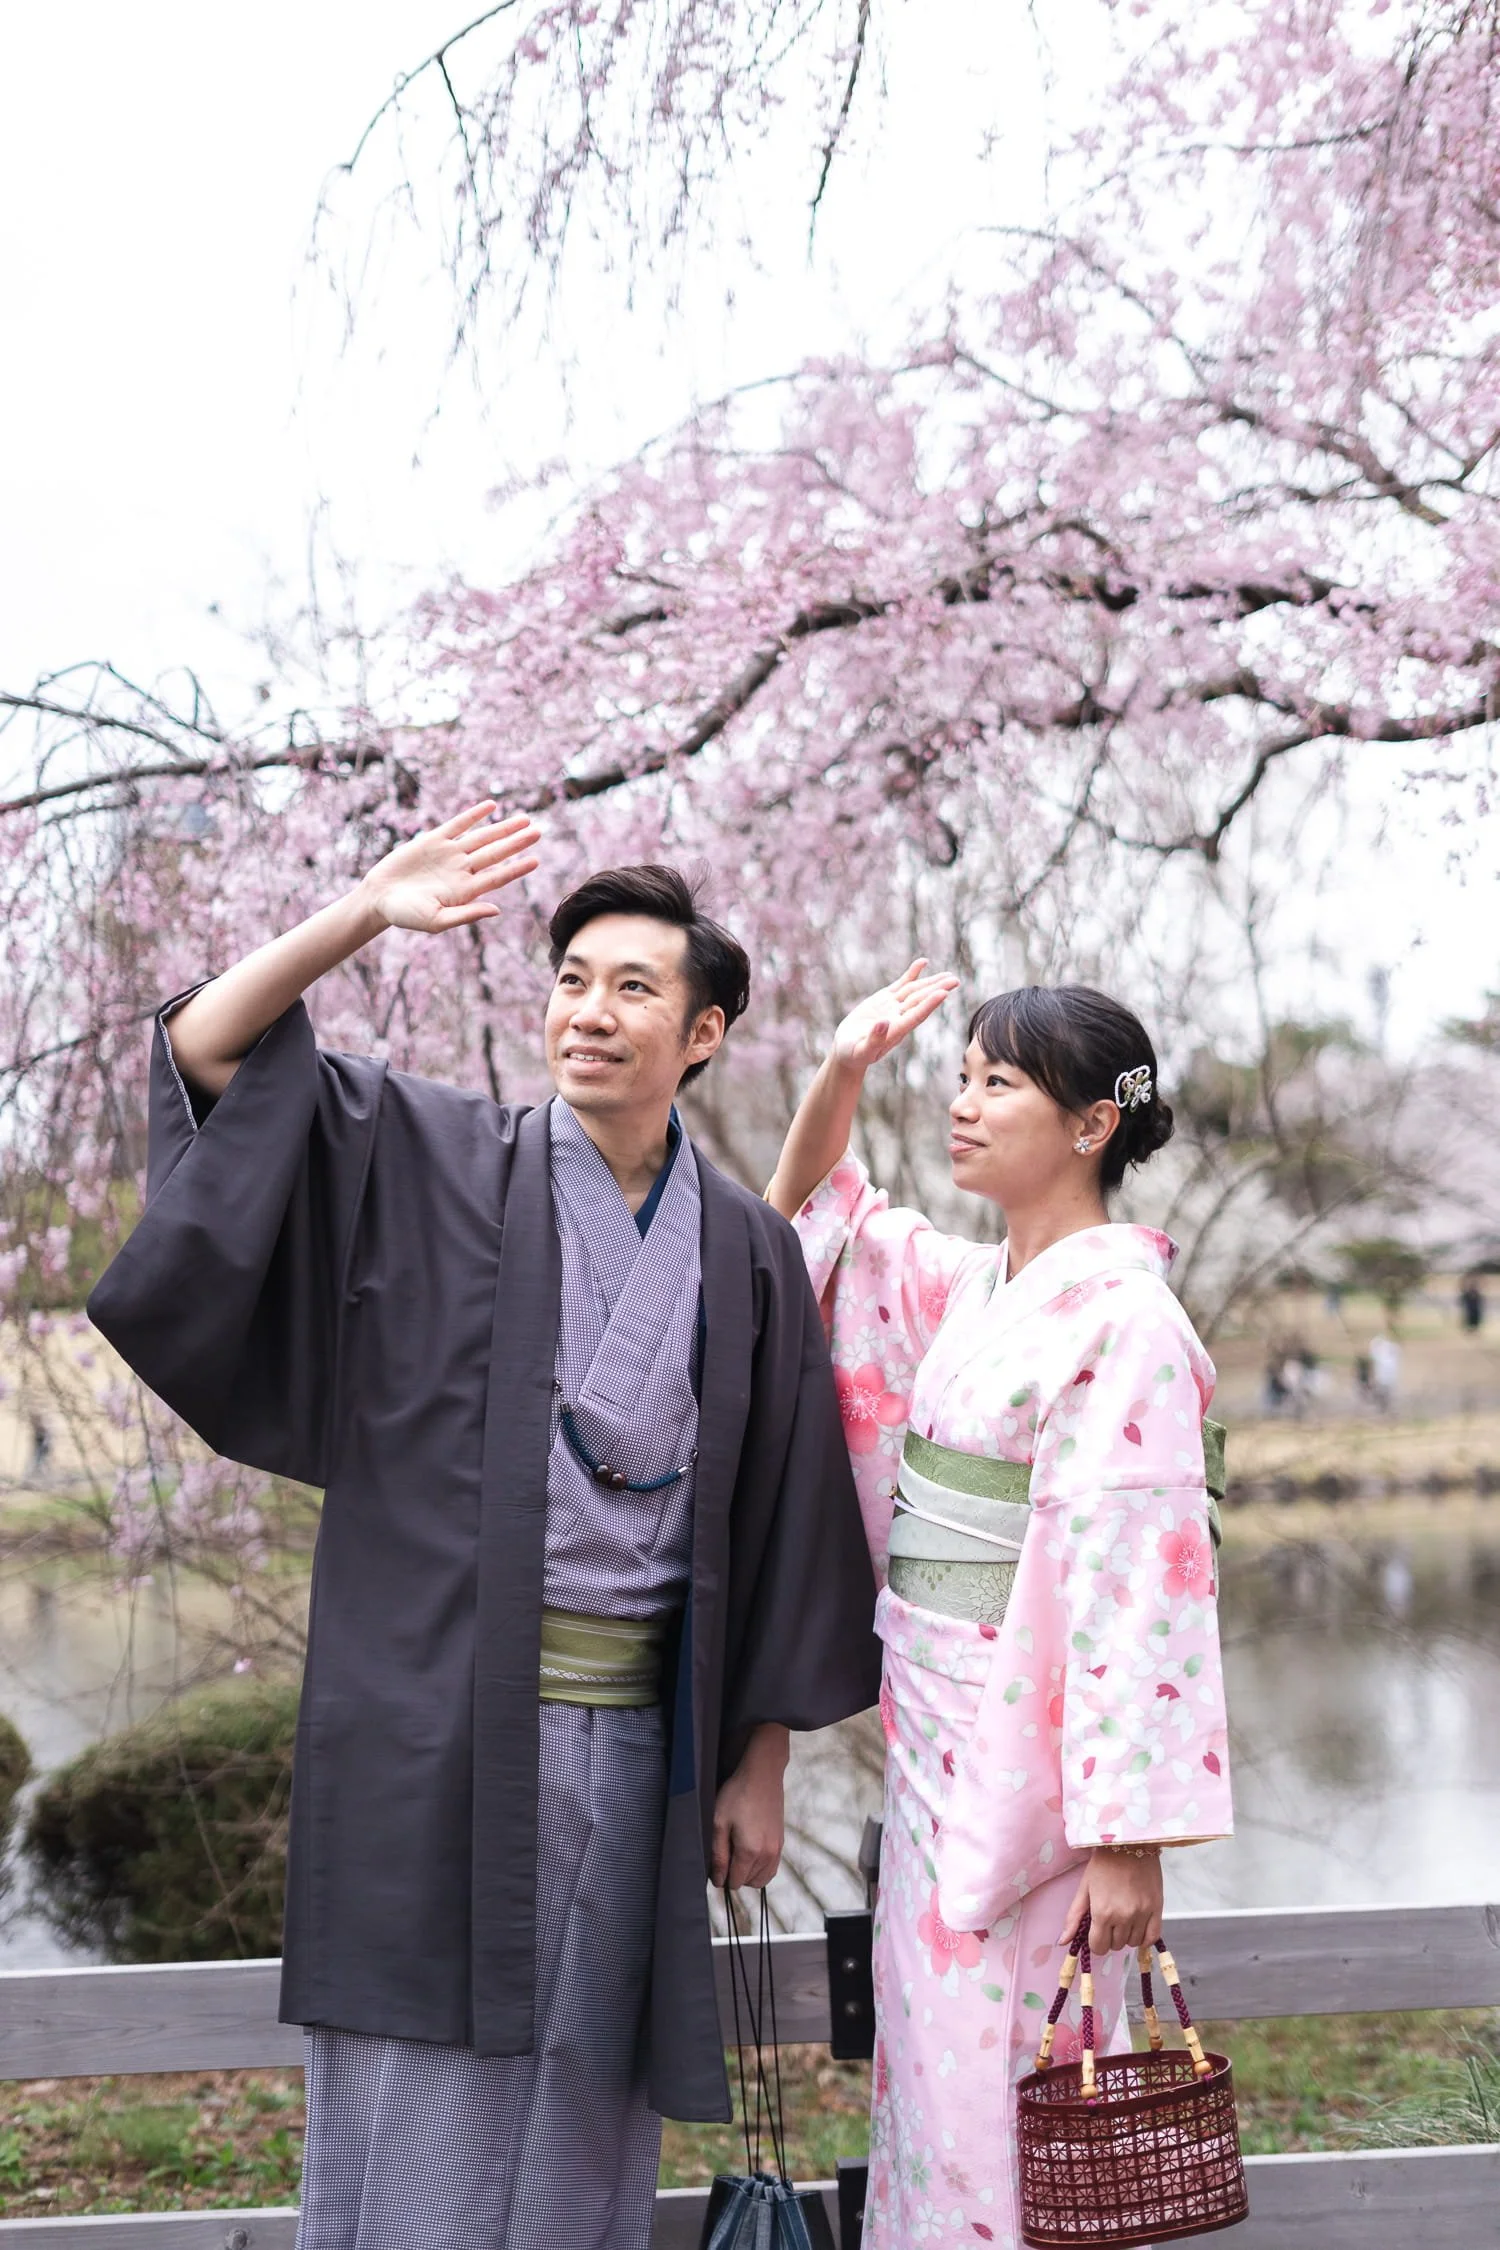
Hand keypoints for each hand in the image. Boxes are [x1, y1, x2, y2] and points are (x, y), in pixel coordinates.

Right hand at [361, 802, 540, 933]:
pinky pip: (458, 824)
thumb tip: (496, 910)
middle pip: (495, 853)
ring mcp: (449, 853)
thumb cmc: (406, 915)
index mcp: (465, 891)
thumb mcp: (436, 920)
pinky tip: (491, 806)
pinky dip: (474, 815)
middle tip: (539, 832)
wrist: (379, 898)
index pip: (498, 877)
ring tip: (525, 820)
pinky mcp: (433, 840)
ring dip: (503, 828)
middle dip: (517, 842)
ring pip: (482, 837)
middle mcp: (461, 870)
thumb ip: (466, 914)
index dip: (517, 868)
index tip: (536, 860)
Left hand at [710, 1724, 788, 1889]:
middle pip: (748, 1883)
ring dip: (748, 1874)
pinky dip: (760, 1869)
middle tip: (726, 1852)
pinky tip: (750, 1854)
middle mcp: (767, 1854)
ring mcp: (777, 1849)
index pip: (734, 1882)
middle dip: (734, 1874)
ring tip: (736, 1854)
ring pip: (761, 1879)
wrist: (762, 1774)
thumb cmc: (737, 1794)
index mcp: (750, 1851)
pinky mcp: (781, 1842)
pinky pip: (771, 1869)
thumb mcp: (719, 1823)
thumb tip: (718, 1880)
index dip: (721, 1876)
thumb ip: (718, 1855)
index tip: (716, 1860)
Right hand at [830, 959, 959, 1074]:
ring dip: (930, 982)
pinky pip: (902, 984)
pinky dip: (912, 973)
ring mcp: (892, 1007)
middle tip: (955, 980)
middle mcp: (898, 1018)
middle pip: (920, 1001)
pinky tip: (923, 962)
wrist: (848, 1051)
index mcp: (895, 1031)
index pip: (916, 1016)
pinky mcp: (885, 999)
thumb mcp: (861, 1050)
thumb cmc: (853, 1054)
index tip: (943, 993)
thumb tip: (884, 1022)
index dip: (929, 1005)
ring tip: (948, 975)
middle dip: (937, 989)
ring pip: (915, 991)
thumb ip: (874, 1039)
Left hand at [1060, 1848, 1163, 1955]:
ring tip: (1123, 1919)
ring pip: (1133, 1943)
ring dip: (1126, 1936)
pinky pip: (1152, 1937)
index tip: (1096, 1932)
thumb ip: (1073, 1917)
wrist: (1129, 1843)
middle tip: (1109, 1920)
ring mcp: (1142, 1914)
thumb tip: (1062, 1942)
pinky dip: (1144, 1938)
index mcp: (1102, 1913)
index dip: (1095, 1942)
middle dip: (1110, 1937)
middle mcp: (1123, 1917)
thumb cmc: (1103, 1863)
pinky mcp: (1157, 1908)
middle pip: (1116, 1945)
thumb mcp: (1084, 1888)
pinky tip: (1138, 1927)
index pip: (1099, 1947)